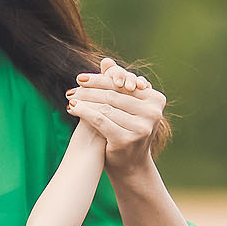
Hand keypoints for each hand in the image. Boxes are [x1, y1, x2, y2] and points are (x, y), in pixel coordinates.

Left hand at [66, 58, 165, 176]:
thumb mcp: (124, 107)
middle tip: (72, 89)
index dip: (100, 80)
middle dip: (89, 91)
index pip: (122, 85)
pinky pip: (100, 119)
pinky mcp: (128, 138)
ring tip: (70, 98)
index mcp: (156, 99)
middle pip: (113, 95)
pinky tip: (72, 108)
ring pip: (105, 107)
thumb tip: (105, 61)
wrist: (129, 164)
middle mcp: (153, 112)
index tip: (81, 78)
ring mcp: (142, 127)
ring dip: (84, 101)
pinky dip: (84, 112)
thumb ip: (116, 84)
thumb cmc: (125, 130)